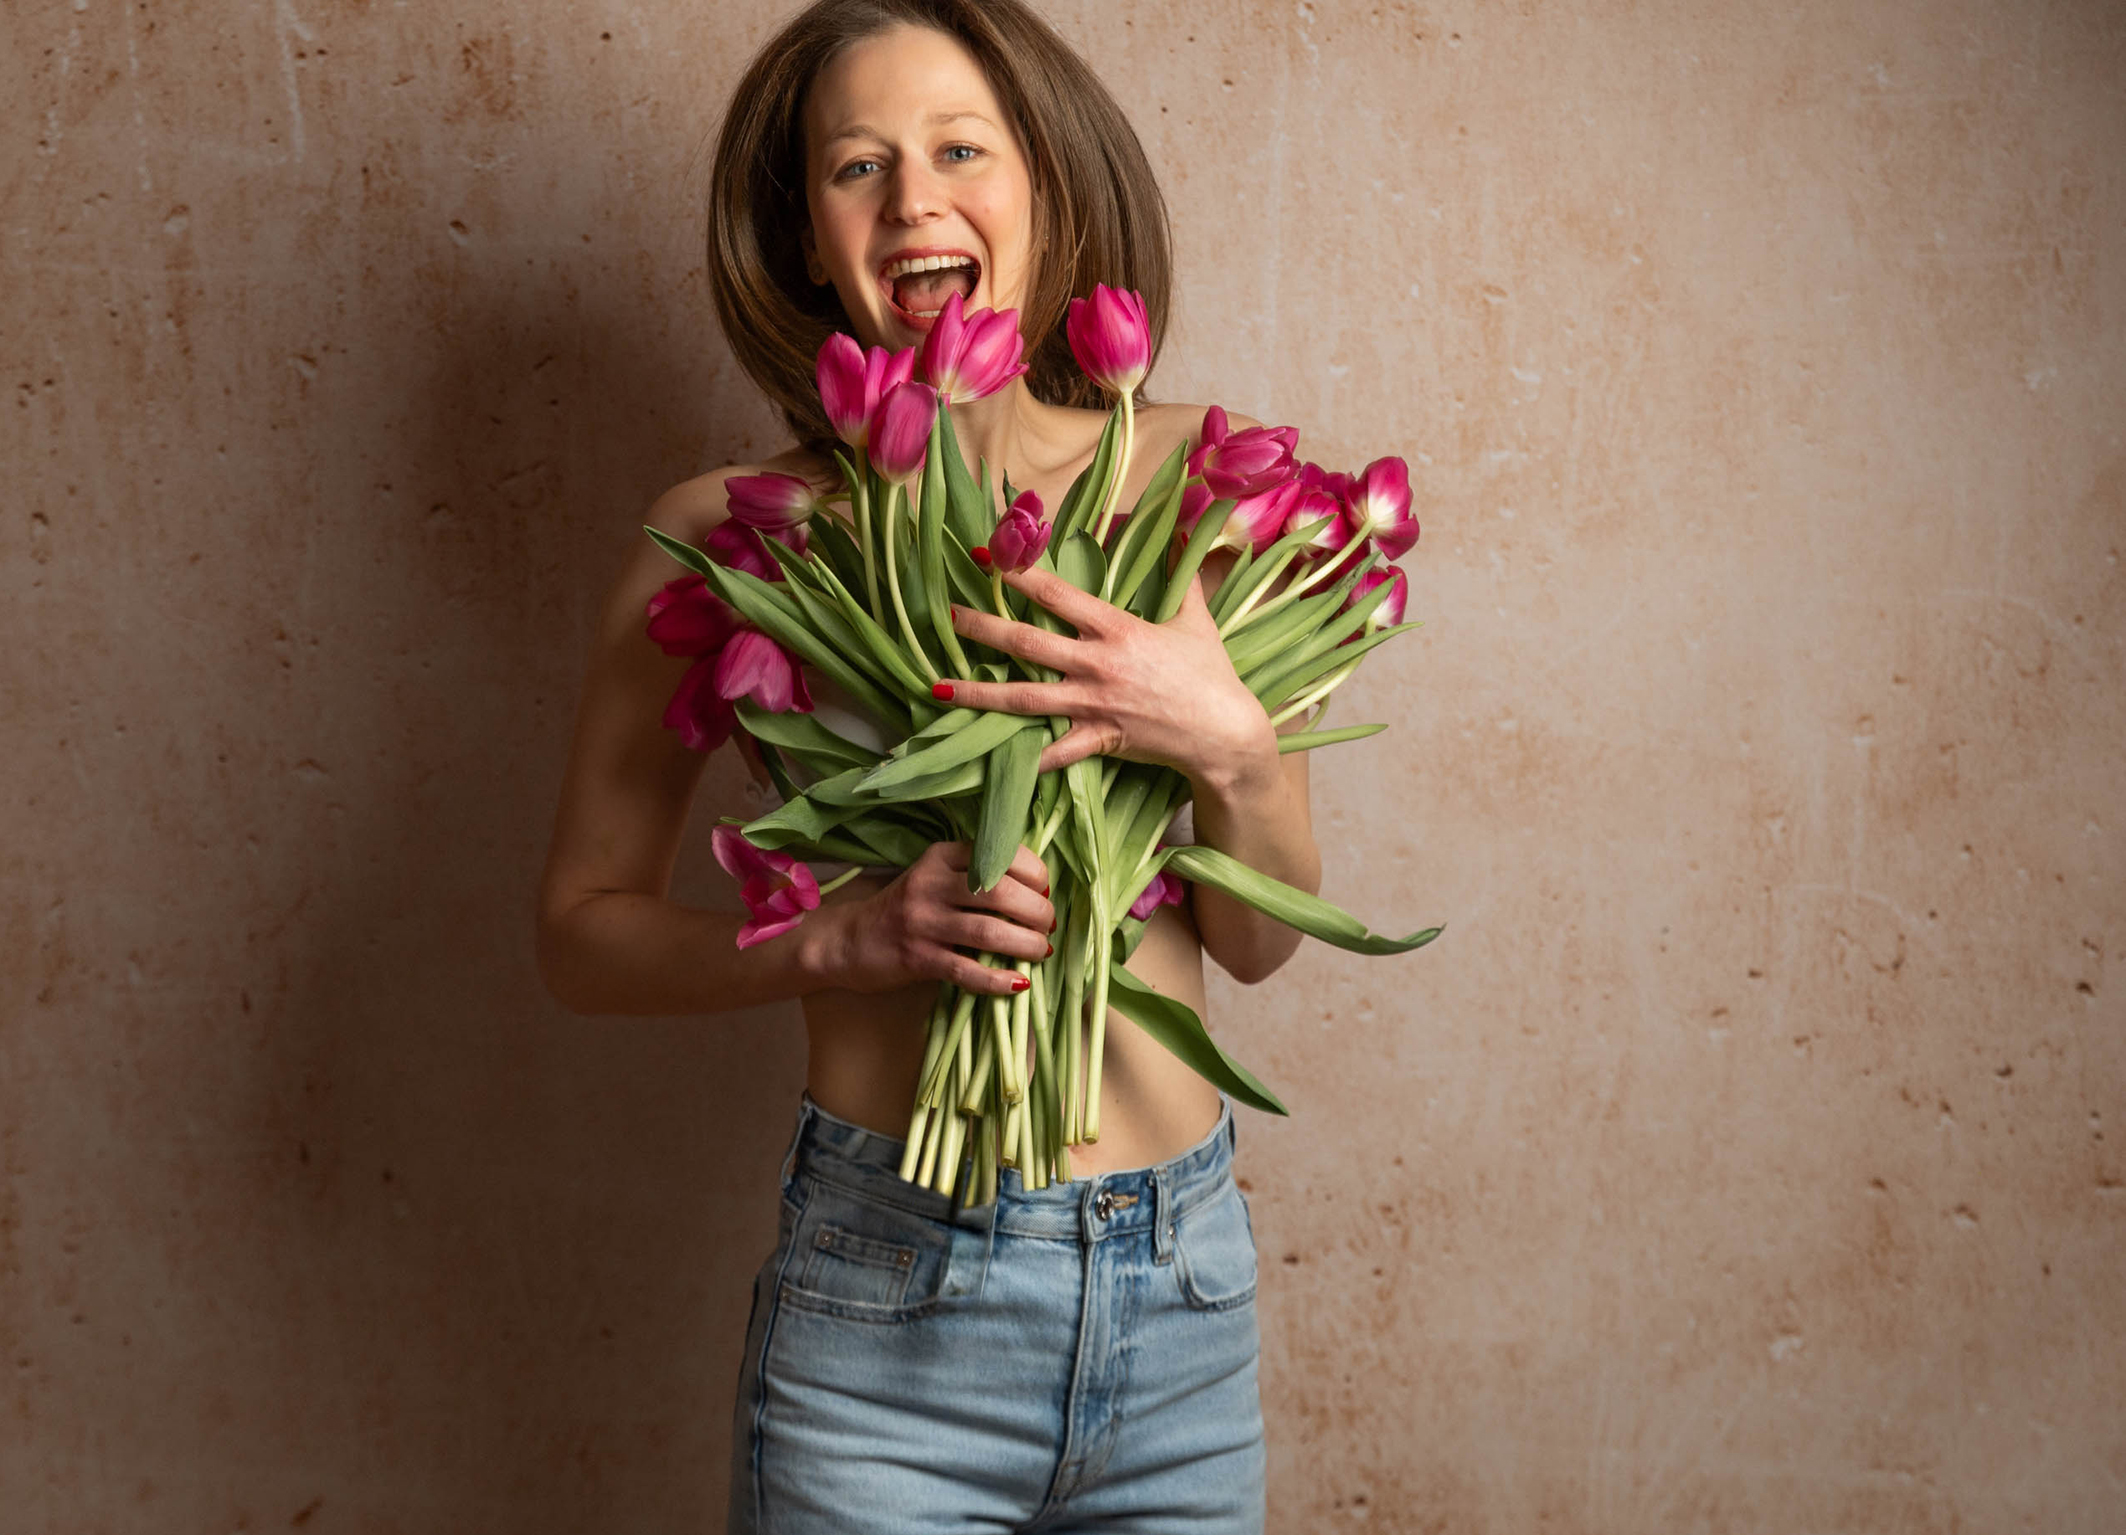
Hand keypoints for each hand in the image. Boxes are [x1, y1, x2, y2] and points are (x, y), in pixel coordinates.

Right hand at [824, 841, 1053, 996]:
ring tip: (1041, 950)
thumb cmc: (905, 909)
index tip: (1045, 890)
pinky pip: (967, 970)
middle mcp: (930, 884)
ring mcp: (923, 922)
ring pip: (988, 930)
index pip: (999, 853)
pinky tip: (1019, 983)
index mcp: (940, 856)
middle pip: (999, 892)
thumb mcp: (935, 879)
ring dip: (1025, 943)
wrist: (849, 941)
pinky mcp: (917, 958)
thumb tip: (1039, 892)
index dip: (1034, 873)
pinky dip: (998, 979)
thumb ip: (975, 876)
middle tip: (1048, 925)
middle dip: (1036, 910)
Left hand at [942, 568, 1278, 782]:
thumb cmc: (1210, 674)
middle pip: (1027, 643)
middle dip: (983, 628)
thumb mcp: (1195, 618)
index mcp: (1117, 628)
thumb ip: (1182, 576)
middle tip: (948, 616)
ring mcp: (1095, 704)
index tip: (987, 559)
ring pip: (1024, 698)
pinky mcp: (1099, 739)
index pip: (1057, 593)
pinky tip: (987, 759)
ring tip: (939, 688)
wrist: (1226, 733)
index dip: (1019, 574)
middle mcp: (1098, 664)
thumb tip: (1180, 534)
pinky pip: (1054, 751)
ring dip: (979, 693)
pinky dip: (1023, 757)